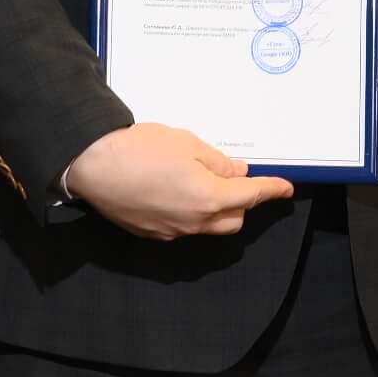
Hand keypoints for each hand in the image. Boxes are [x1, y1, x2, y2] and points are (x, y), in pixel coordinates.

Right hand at [63, 122, 295, 239]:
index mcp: (208, 198)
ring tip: (202, 184)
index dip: (272, 190)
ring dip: (216, 210)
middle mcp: (194, 222)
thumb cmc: (139, 148)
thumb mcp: (186, 143)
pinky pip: (183, 228)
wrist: (91, 164)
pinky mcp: (152, 233)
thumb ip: (217, 162)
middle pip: (233, 220)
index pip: (251, 196)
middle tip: (233, 178)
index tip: (286, 188)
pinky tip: (175, 193)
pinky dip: (190, 214)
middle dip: (241, 202)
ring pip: (209, 227)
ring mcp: (172, 232)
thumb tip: (237, 173)